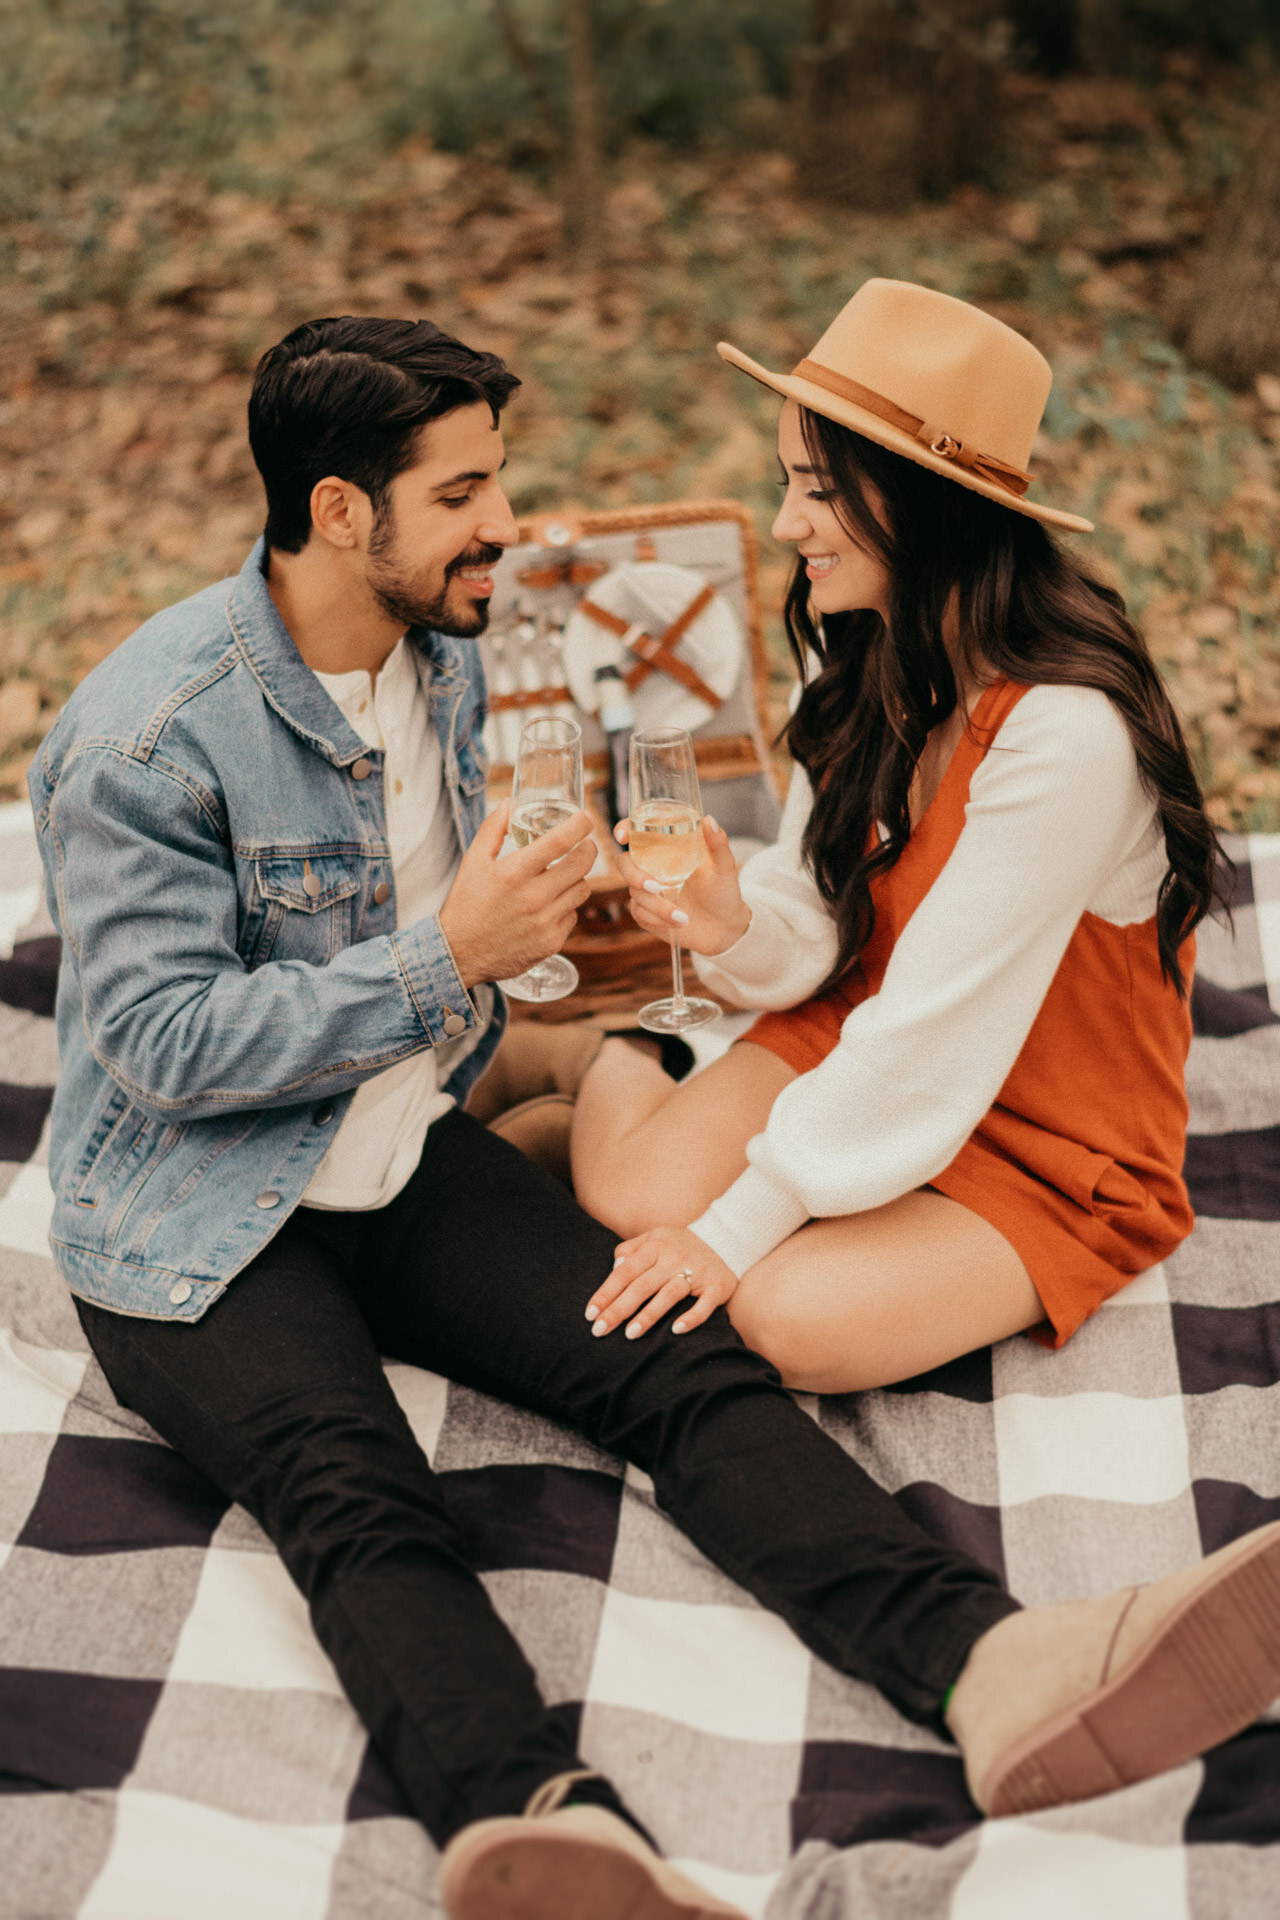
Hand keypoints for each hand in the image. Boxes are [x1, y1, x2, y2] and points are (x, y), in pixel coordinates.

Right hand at [439, 800, 595, 986]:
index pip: (560, 841)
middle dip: (588, 849)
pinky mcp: (551, 942)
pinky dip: (566, 907)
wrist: (459, 953)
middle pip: (582, 864)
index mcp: (513, 873)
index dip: (579, 825)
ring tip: (563, 876)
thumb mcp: (473, 862)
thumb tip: (510, 803)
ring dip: (577, 878)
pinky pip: (573, 915)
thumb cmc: (466, 904)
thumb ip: (493, 829)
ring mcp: (545, 922)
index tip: (585, 818)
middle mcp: (533, 897)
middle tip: (584, 845)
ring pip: (582, 890)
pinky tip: (550, 905)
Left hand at [585, 1226, 738, 1339]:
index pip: (624, 1272)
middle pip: (641, 1285)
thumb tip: (614, 1269)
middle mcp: (674, 1257)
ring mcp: (697, 1271)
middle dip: (618, 1309)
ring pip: (669, 1294)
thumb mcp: (655, 1237)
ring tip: (630, 1334)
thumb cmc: (681, 1244)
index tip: (590, 1314)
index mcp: (655, 1246)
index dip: (606, 1293)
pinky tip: (676, 1331)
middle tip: (600, 1331)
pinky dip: (691, 1317)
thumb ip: (631, 1250)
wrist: (727, 1239)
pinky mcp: (717, 1286)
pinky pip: (704, 1305)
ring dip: (649, 1315)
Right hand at [614, 814, 750, 955]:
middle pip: (624, 863)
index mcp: (668, 848)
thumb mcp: (724, 866)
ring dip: (658, 907)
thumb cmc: (724, 891)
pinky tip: (679, 923)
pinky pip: (640, 913)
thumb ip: (718, 843)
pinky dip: (659, 919)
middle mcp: (652, 866)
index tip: (623, 836)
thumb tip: (709, 819)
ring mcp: (647, 890)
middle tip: (655, 887)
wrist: (724, 927)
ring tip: (684, 918)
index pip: (638, 831)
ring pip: (635, 893)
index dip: (624, 828)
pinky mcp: (646, 912)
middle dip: (635, 876)